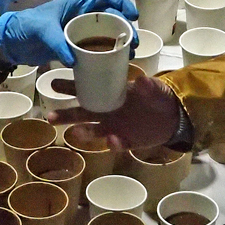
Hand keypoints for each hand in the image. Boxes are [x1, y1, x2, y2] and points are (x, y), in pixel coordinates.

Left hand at [0, 0, 139, 68]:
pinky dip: (107, 54)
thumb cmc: (26, 27)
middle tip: (134, 43)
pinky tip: (115, 63)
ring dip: (120, 42)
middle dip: (125, 28)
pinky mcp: (76, 46)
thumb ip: (57, 43)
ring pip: (107, 33)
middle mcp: (82, 15)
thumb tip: (74, 61)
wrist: (12, 42)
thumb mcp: (42, 30)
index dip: (121, 3)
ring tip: (129, 55)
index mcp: (77, 4)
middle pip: (111, 17)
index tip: (132, 17)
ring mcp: (80, 31)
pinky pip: (96, 47)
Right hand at [52, 72, 182, 151]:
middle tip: (50, 117)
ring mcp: (115, 128)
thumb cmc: (159, 97)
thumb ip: (149, 86)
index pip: (86, 90)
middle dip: (66, 115)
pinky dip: (114, 144)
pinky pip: (116, 144)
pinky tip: (114, 140)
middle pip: (82, 114)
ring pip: (94, 131)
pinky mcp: (126, 141)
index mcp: (110, 94)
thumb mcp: (156, 88)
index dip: (70, 87)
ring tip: (75, 132)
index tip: (54, 84)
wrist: (174, 118)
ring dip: (84, 133)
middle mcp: (108, 112)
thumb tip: (141, 80)